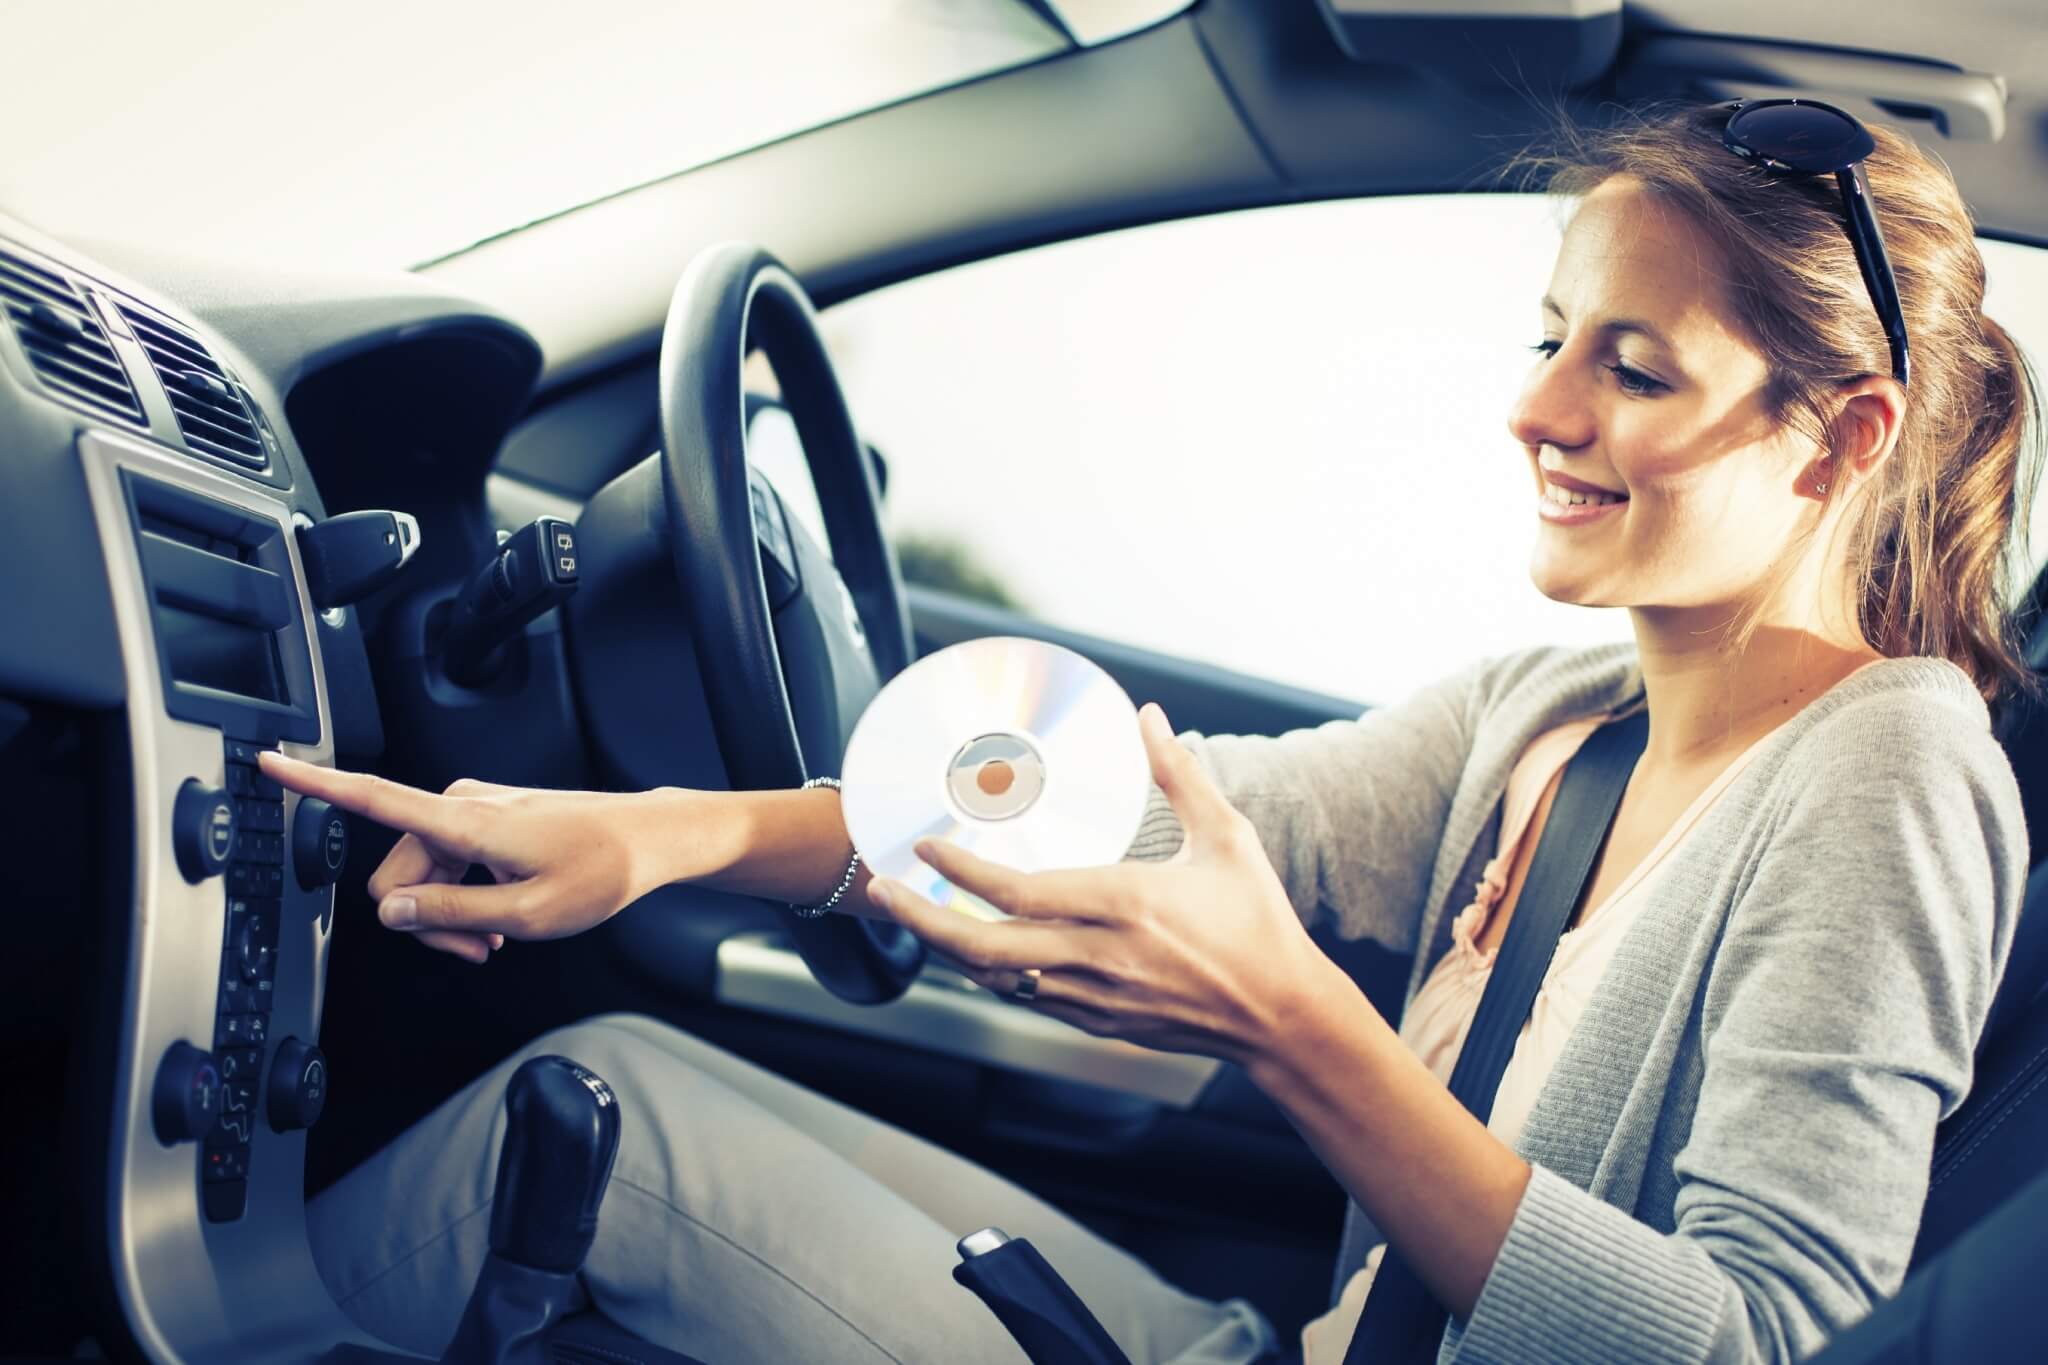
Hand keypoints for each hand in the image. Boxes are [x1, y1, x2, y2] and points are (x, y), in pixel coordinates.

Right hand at [258, 754, 682, 962]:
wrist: (649, 840)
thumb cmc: (602, 870)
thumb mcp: (527, 914)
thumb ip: (450, 913)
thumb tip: (389, 911)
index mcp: (464, 820)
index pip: (372, 796)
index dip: (314, 784)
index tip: (268, 762)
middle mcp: (461, 805)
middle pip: (396, 875)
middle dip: (426, 919)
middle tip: (480, 946)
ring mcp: (473, 810)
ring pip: (422, 877)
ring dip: (450, 914)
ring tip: (499, 935)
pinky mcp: (485, 820)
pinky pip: (447, 866)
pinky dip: (465, 897)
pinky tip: (500, 917)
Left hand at [862, 703, 1343, 1064]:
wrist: (1281, 1016)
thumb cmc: (1257, 922)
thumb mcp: (1226, 838)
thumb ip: (1180, 774)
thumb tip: (1150, 716)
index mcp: (1125, 904)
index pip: (1018, 894)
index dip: (961, 870)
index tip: (925, 844)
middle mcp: (1099, 957)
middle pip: (984, 948)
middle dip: (923, 919)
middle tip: (884, 888)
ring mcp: (1094, 998)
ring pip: (996, 979)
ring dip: (947, 947)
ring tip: (914, 912)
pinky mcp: (1098, 1022)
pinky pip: (1024, 998)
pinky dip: (988, 974)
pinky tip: (971, 949)